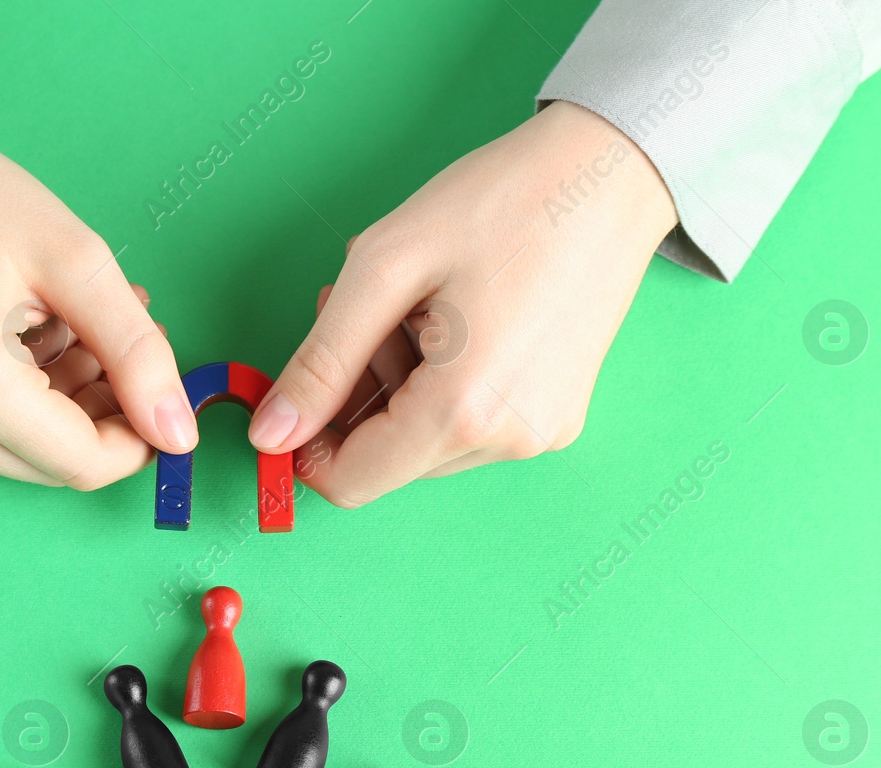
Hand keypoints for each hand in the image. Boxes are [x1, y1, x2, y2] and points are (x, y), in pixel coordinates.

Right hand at [0, 32, 196, 487]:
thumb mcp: (75, 261)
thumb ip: (137, 352)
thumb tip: (179, 432)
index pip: (78, 465)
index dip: (136, 442)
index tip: (162, 400)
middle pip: (47, 464)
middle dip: (100, 416)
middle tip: (125, 346)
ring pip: (14, 449)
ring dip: (62, 403)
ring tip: (78, 326)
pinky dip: (19, 394)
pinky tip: (32, 332)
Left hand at [248, 101, 678, 506]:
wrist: (611, 173)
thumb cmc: (501, 203)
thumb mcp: (384, 268)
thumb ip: (321, 362)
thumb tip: (269, 435)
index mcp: (463, 408)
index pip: (351, 481)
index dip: (305, 444)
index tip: (296, 387)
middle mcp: (509, 439)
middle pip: (387, 461)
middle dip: (356, 397)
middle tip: (361, 308)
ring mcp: (540, 433)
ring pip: (424, 444)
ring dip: (397, 386)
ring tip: (413, 304)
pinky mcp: (557, 418)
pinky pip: (469, 425)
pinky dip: (440, 385)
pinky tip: (451, 320)